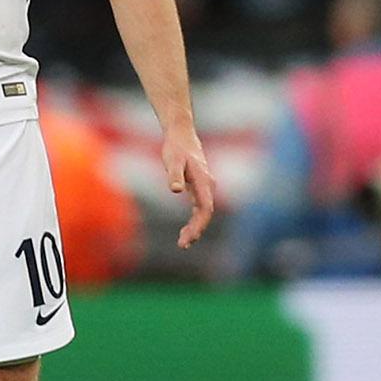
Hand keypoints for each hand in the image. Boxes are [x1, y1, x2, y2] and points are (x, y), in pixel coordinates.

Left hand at [161, 125, 215, 247]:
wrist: (181, 135)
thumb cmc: (176, 148)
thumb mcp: (173, 160)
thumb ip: (174, 175)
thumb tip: (175, 190)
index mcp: (204, 181)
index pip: (205, 208)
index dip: (199, 224)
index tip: (189, 237)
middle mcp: (208, 186)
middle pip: (205, 213)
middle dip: (196, 230)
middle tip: (183, 245)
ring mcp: (205, 188)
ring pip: (204, 213)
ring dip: (195, 228)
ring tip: (183, 243)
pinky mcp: (200, 188)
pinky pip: (200, 209)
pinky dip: (194, 221)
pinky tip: (185, 230)